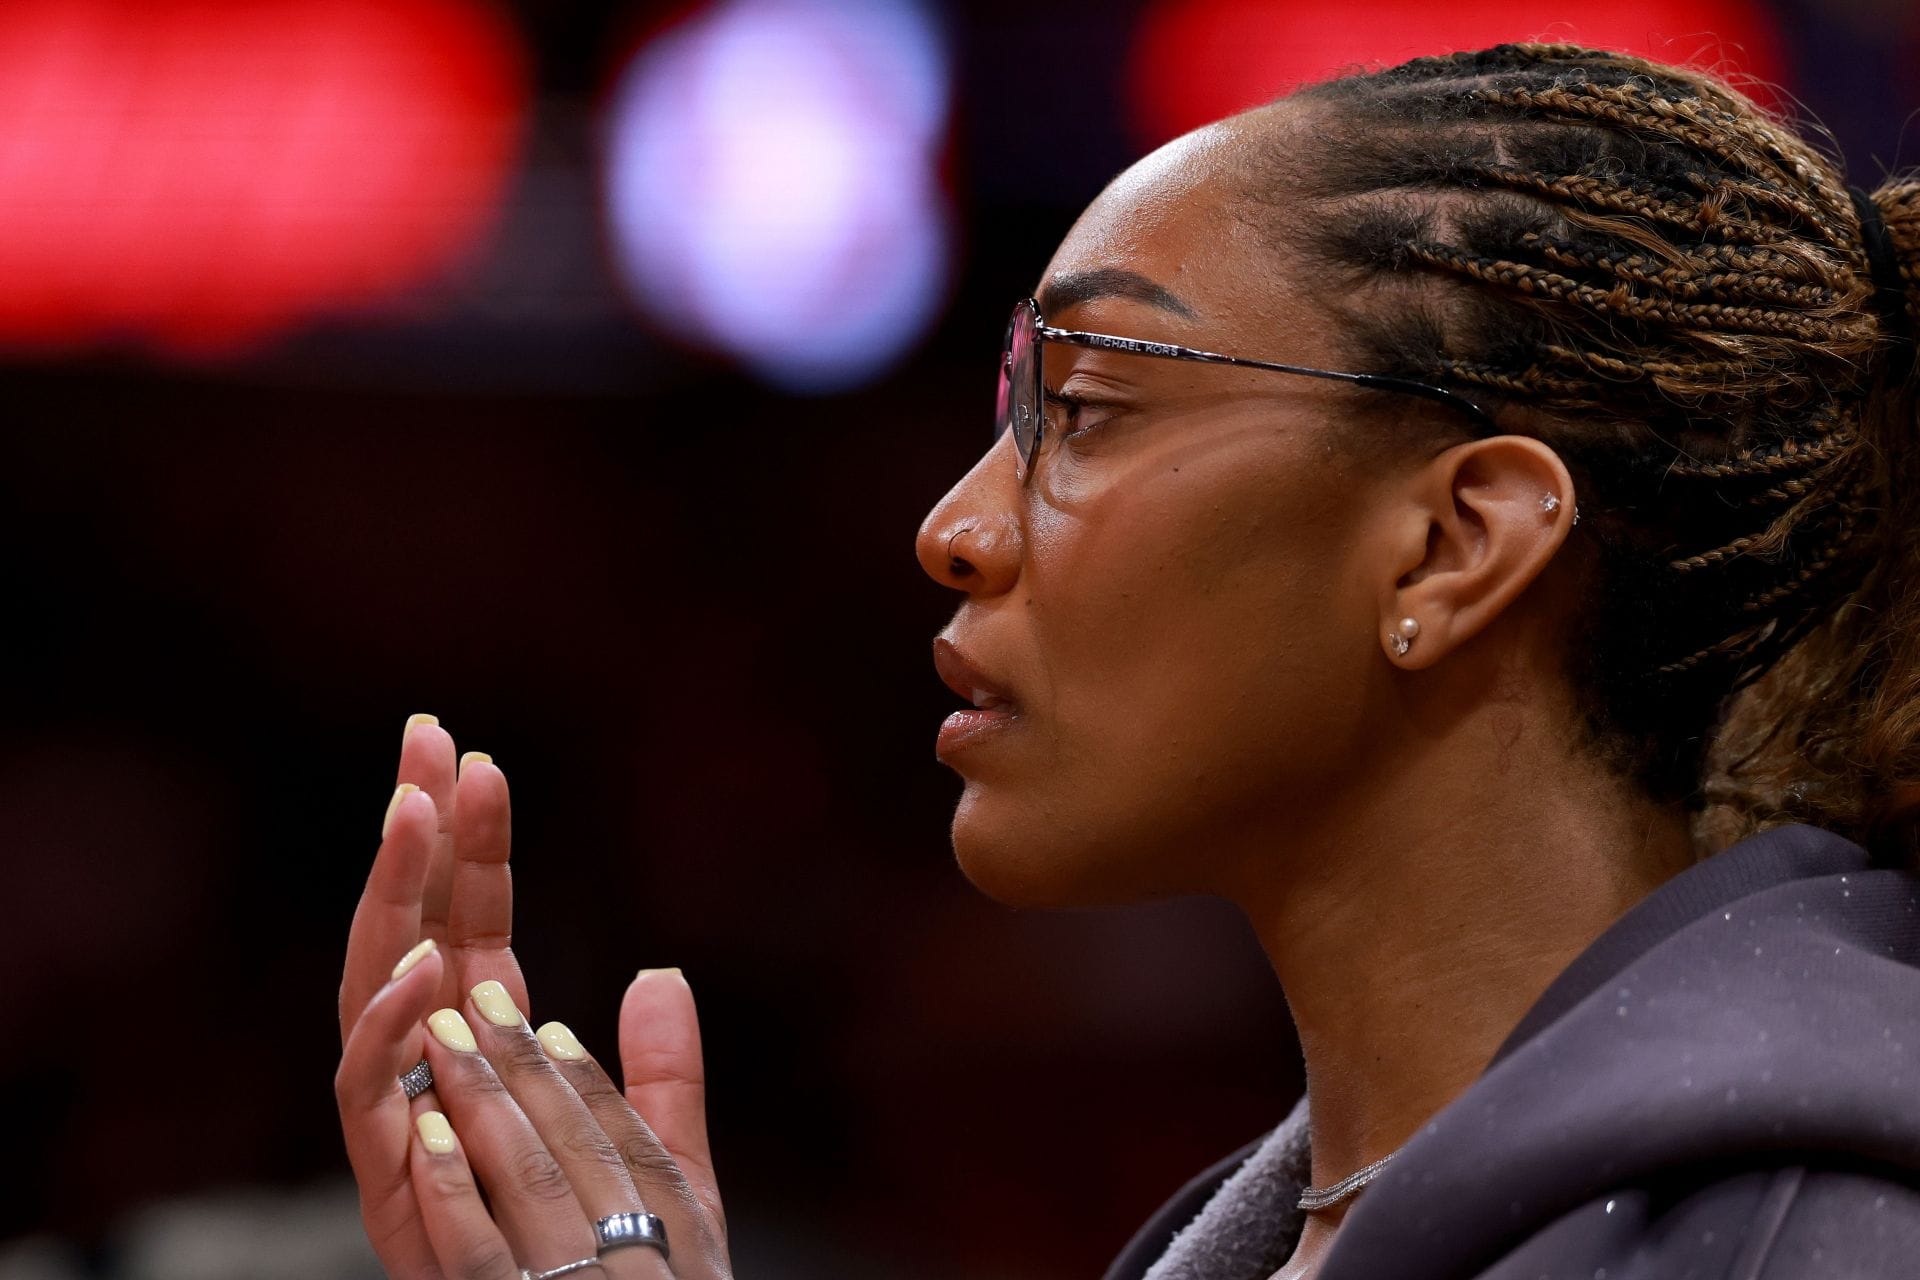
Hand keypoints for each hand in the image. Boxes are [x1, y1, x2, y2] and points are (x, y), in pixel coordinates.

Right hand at [335, 717, 730, 1277]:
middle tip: (424, 746)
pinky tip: (424, 965)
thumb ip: (659, 1075)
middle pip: (411, 930)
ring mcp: (402, 1121)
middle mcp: (431, 1072)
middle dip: (413, 839)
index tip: (473, 755)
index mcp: (486, 1052)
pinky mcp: (389, 1183)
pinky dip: (389, 1030)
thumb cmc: (602, 1267)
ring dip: (392, 904)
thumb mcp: (650, 1160)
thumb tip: (663, 973)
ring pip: (375, 992)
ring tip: (416, 821)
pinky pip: (369, 1095)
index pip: (469, 920)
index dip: (471, 842)